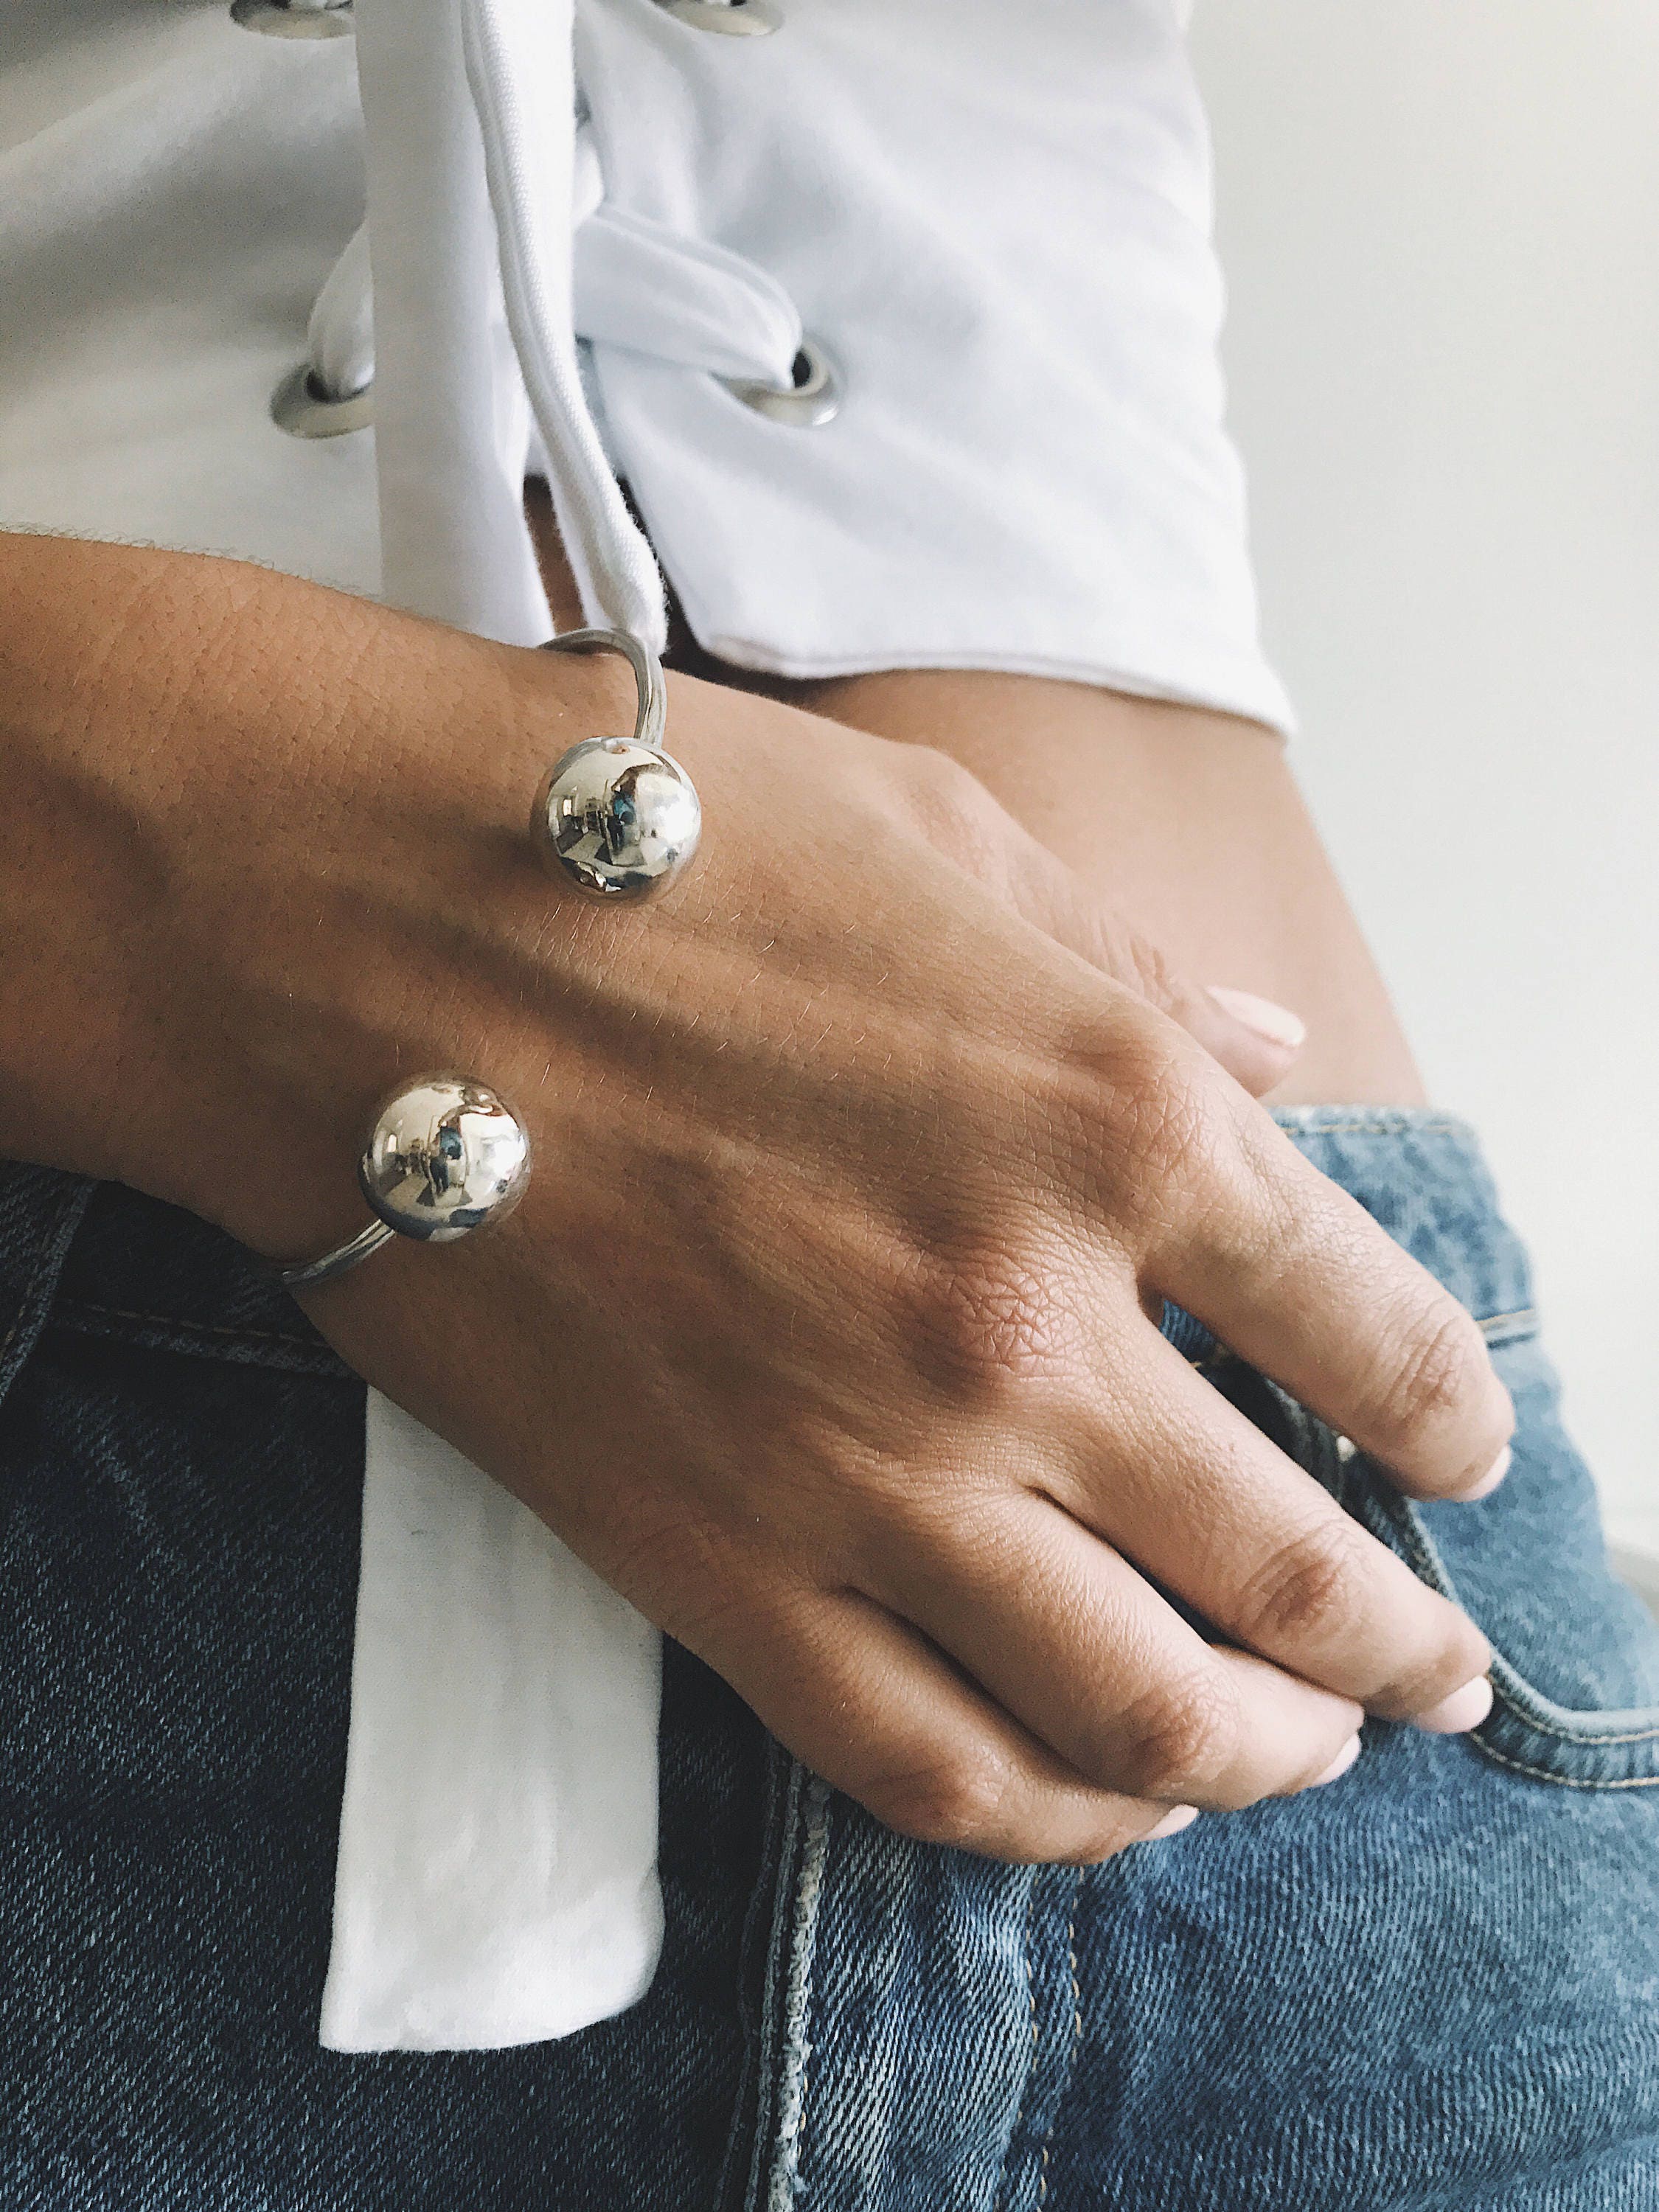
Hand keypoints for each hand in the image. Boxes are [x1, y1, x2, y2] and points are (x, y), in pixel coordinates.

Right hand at [6, 544, 1510, 1860]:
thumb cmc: (650, 843)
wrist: (352, 923)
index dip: (1454, 1417)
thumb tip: (1275, 1062)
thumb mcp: (948, 847)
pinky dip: (1046, 1821)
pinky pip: (923, 1765)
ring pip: (1137, 1713)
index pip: (1382, 1331)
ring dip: (1259, 1759)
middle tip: (1433, 1678)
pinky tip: (1099, 1810)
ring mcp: (870, 1474)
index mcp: (1119, 1121)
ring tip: (1296, 1760)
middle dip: (1398, 1648)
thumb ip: (1137, 977)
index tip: (1463, 1456)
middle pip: (1298, 1567)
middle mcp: (1026, 1329)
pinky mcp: (711, 1566)